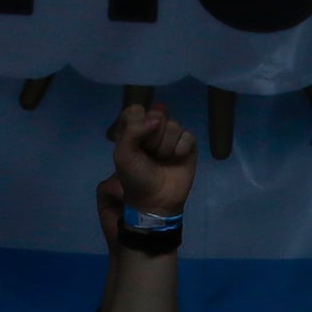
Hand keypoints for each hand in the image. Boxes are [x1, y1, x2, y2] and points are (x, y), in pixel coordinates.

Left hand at [108, 102, 197, 218]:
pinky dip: (181, 148)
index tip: (135, 142)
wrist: (155, 201)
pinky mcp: (188, 144)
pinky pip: (188, 135)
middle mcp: (153, 128)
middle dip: (153, 137)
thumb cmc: (135, 178)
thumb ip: (132, 130)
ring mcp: (172, 136)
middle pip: (157, 115)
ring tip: (162, 160)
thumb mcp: (123, 155)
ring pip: (173, 125)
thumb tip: (157, 118)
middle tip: (149, 154)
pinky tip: (176, 159)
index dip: (137, 124)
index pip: (136, 109)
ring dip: (165, 146)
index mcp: (134, 128)